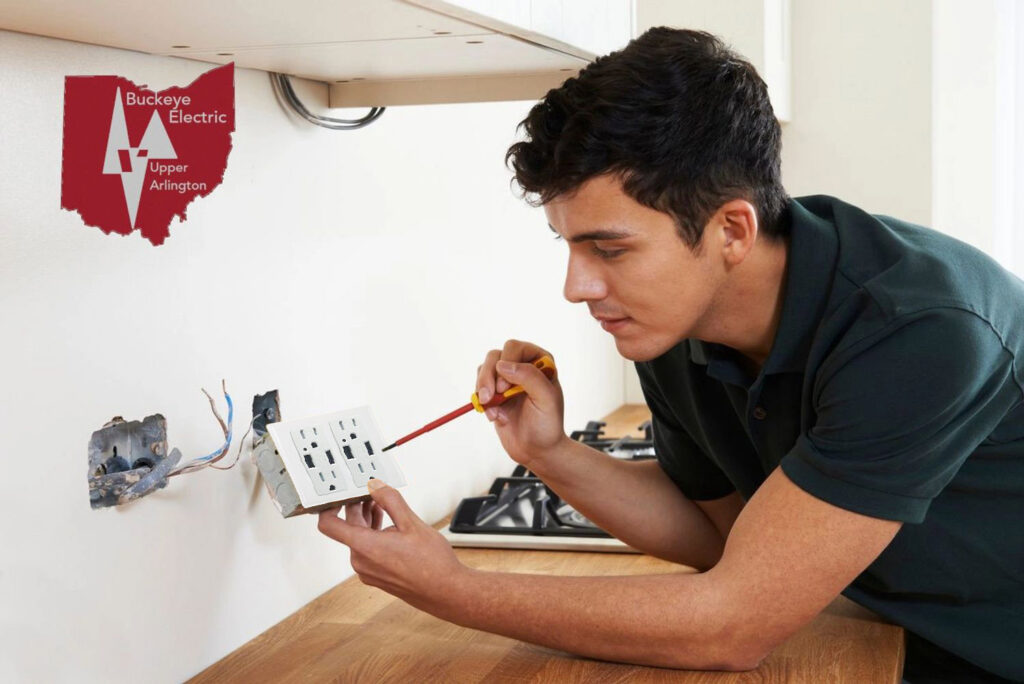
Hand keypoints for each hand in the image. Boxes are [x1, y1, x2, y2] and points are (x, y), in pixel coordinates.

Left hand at [316, 479, 464, 613]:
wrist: (446, 591)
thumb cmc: (432, 563)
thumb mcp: (411, 523)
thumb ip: (390, 500)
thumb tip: (375, 486)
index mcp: (365, 547)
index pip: (329, 525)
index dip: (328, 507)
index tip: (337, 495)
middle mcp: (361, 562)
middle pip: (348, 529)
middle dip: (357, 509)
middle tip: (370, 493)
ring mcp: (368, 571)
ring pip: (359, 540)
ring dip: (367, 522)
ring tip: (382, 507)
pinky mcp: (376, 577)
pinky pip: (367, 552)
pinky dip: (373, 536)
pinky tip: (389, 528)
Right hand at [475, 339, 567, 467]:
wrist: (537, 450)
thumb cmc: (547, 425)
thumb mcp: (546, 400)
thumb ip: (529, 377)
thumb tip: (503, 365)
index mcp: (540, 362)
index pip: (515, 348)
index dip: (507, 363)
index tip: (504, 387)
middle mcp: (522, 366)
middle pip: (495, 356)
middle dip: (488, 376)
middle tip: (490, 398)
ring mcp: (507, 379)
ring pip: (484, 369)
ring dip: (482, 388)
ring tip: (491, 409)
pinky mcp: (494, 393)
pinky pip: (479, 386)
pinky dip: (481, 401)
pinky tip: (494, 416)